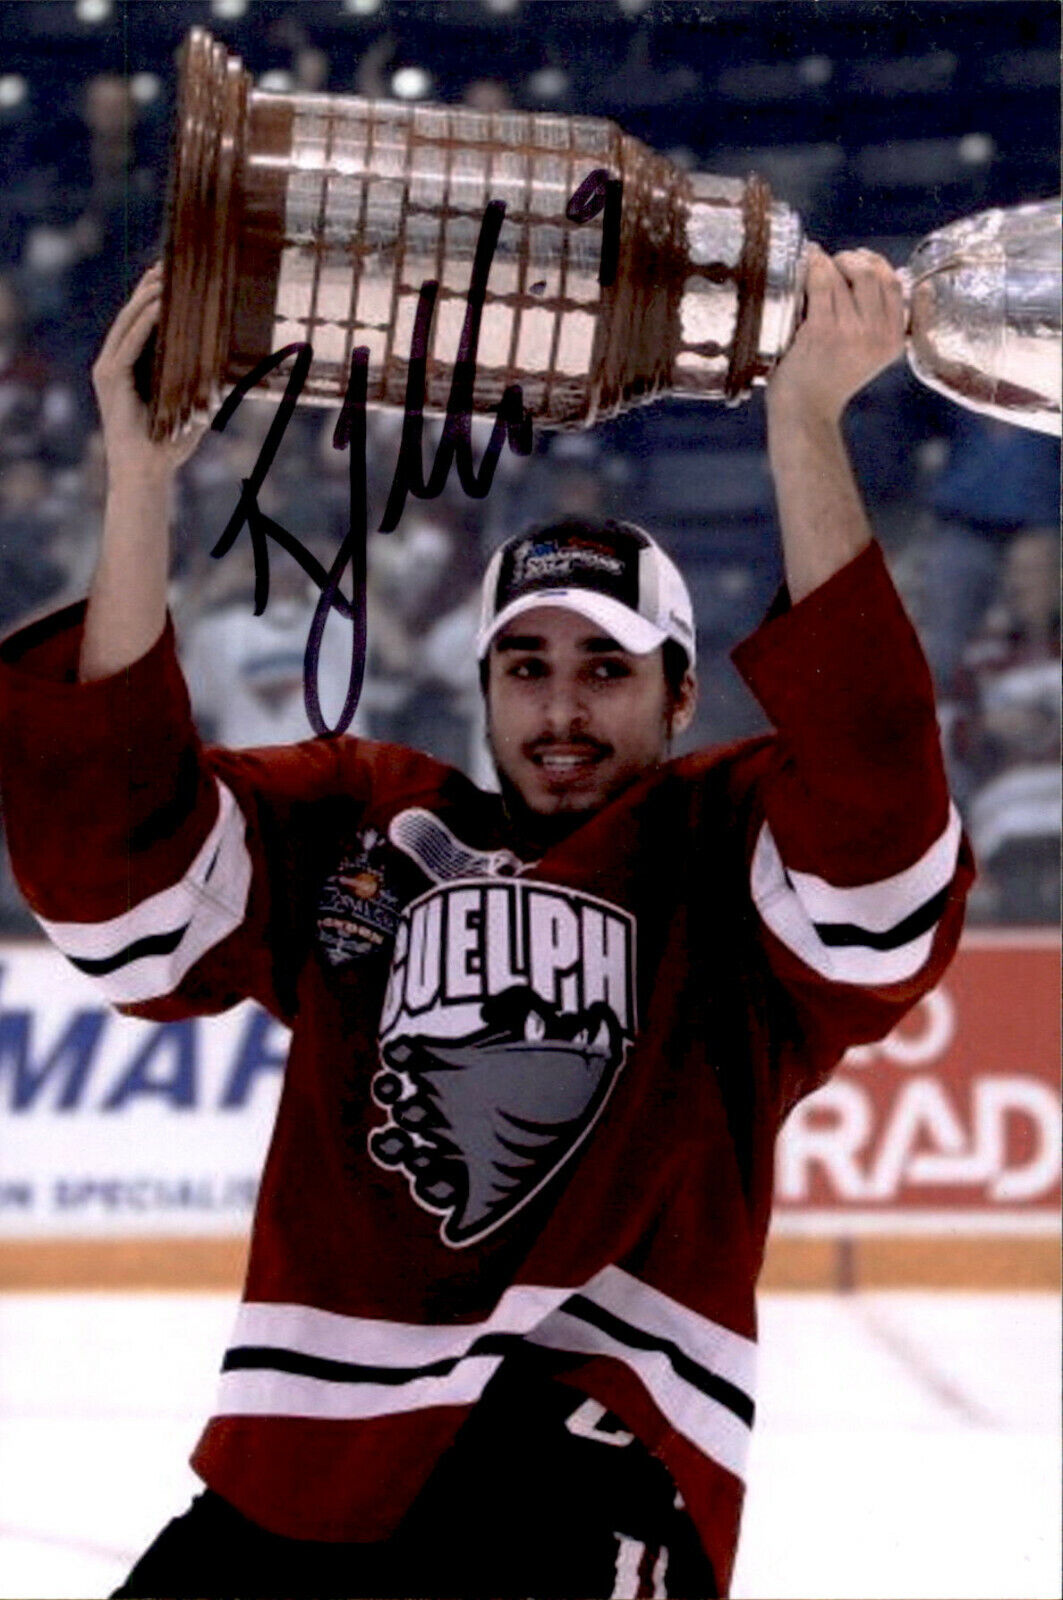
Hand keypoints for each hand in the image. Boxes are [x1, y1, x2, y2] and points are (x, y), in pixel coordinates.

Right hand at [91, 263, 205, 484]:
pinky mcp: (109, 378)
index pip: (142, 322)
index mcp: (132, 367)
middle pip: (132, 315)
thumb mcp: (191, 405)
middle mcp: (116, 363)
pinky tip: (160, 304)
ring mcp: (109, 369)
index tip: (172, 272)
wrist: (146, 473)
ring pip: (128, 322)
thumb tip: (229, 367)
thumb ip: (203, 384)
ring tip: (165, 274)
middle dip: (149, 287)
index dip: (154, 295)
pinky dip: (144, 322)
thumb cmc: (169, 444)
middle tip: (168, 261)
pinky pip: (129, 343)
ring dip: (147, 296)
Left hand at [768, 245, 905, 424]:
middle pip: (873, 273)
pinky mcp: (822, 332)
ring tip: (816, 265)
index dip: (876, 263)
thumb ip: (880, 319)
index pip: (895, 283)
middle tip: (834, 263)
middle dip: (852, 259)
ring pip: (845, 275)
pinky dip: (813, 267)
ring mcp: (850, 333)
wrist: (805, 411)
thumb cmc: (829, 379)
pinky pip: (821, 284)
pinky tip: (807, 263)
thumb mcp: (869, 353)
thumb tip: (882, 267)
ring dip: (829, 262)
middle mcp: (877, 336)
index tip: (860, 260)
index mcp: (894, 340)